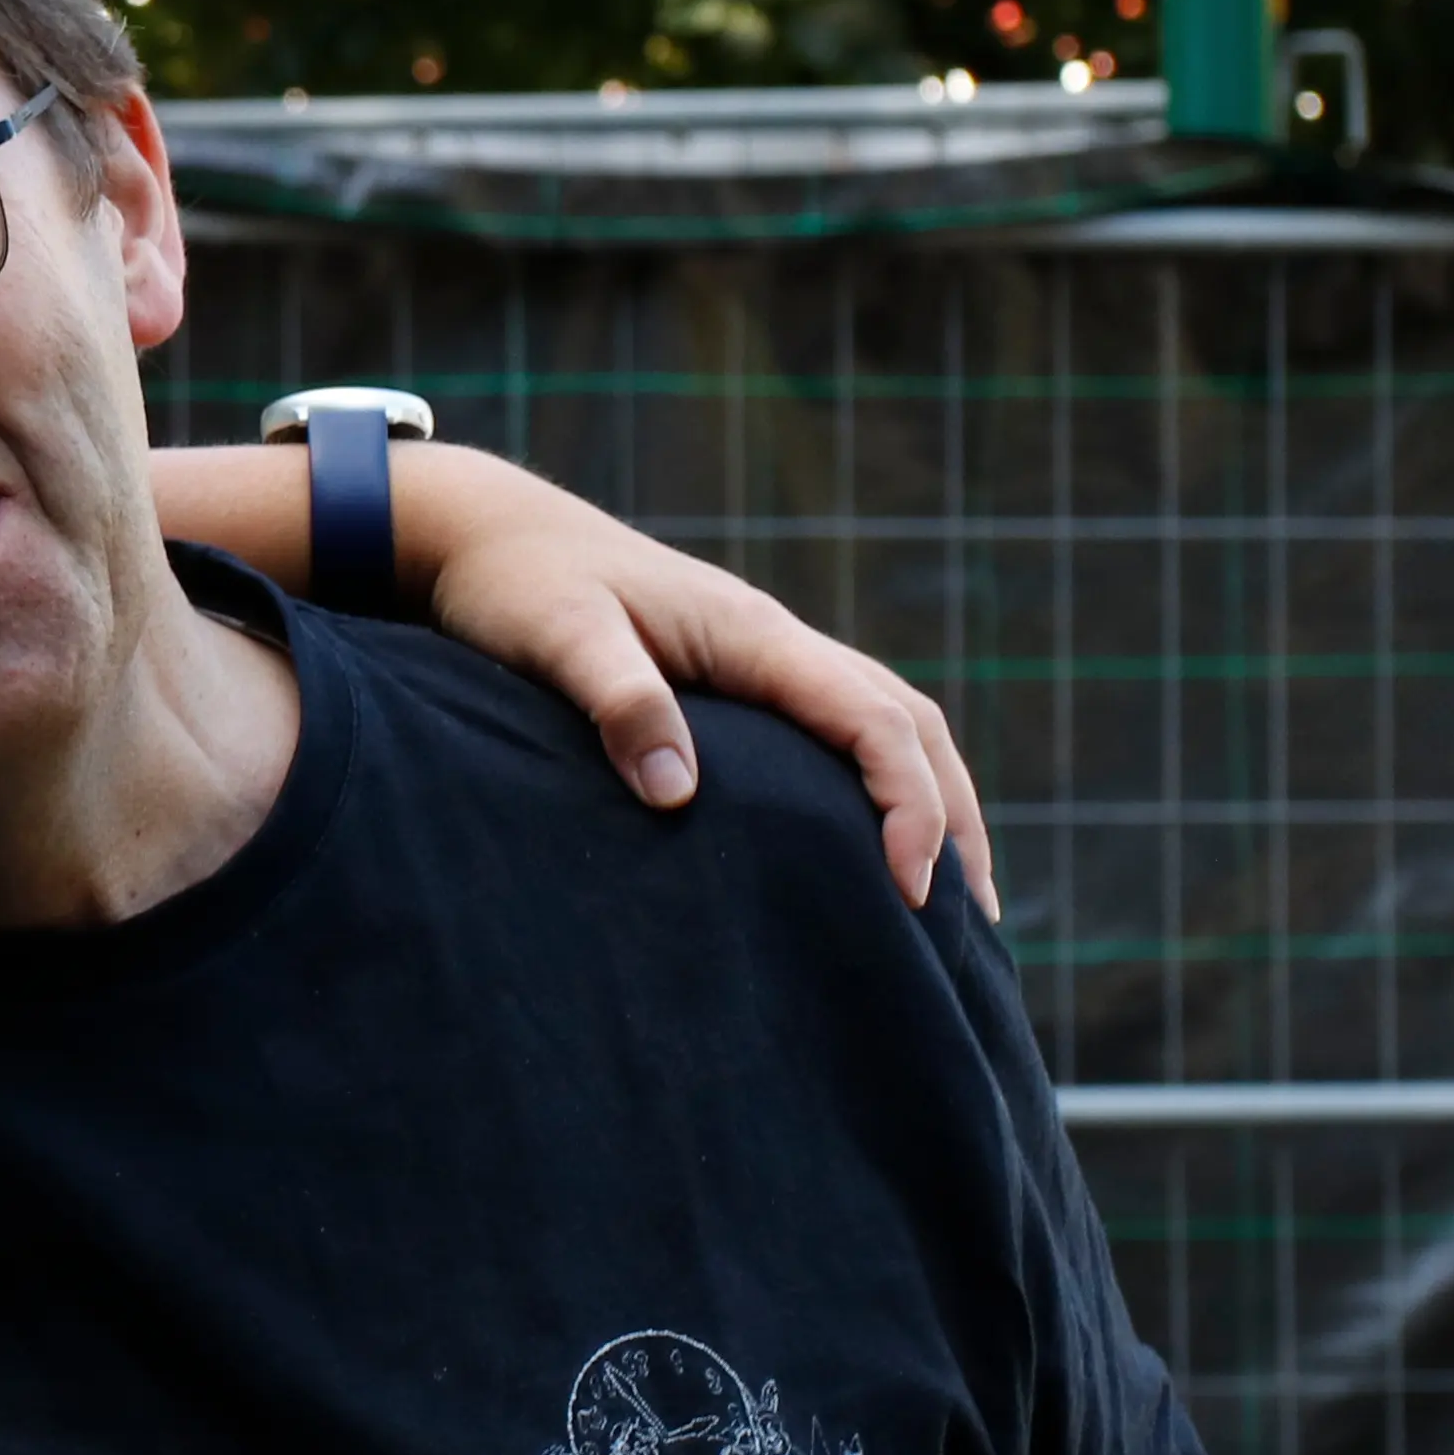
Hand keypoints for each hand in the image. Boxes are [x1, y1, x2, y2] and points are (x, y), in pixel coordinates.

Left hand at [390, 446, 997, 913]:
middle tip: (968, 922)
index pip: (873, 719)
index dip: (908, 804)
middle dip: (952, 815)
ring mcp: (761, 658)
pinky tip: (871, 843)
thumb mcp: (557, 637)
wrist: (485, 532)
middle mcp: (775, 642)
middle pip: (910, 723)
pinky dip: (881, 784)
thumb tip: (679, 794)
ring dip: (932, 801)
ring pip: (887, 723)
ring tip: (951, 904)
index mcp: (752, 634)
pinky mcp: (736, 678)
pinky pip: (839, 730)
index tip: (909, 889)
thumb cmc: (514, 584)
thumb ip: (620, 702)